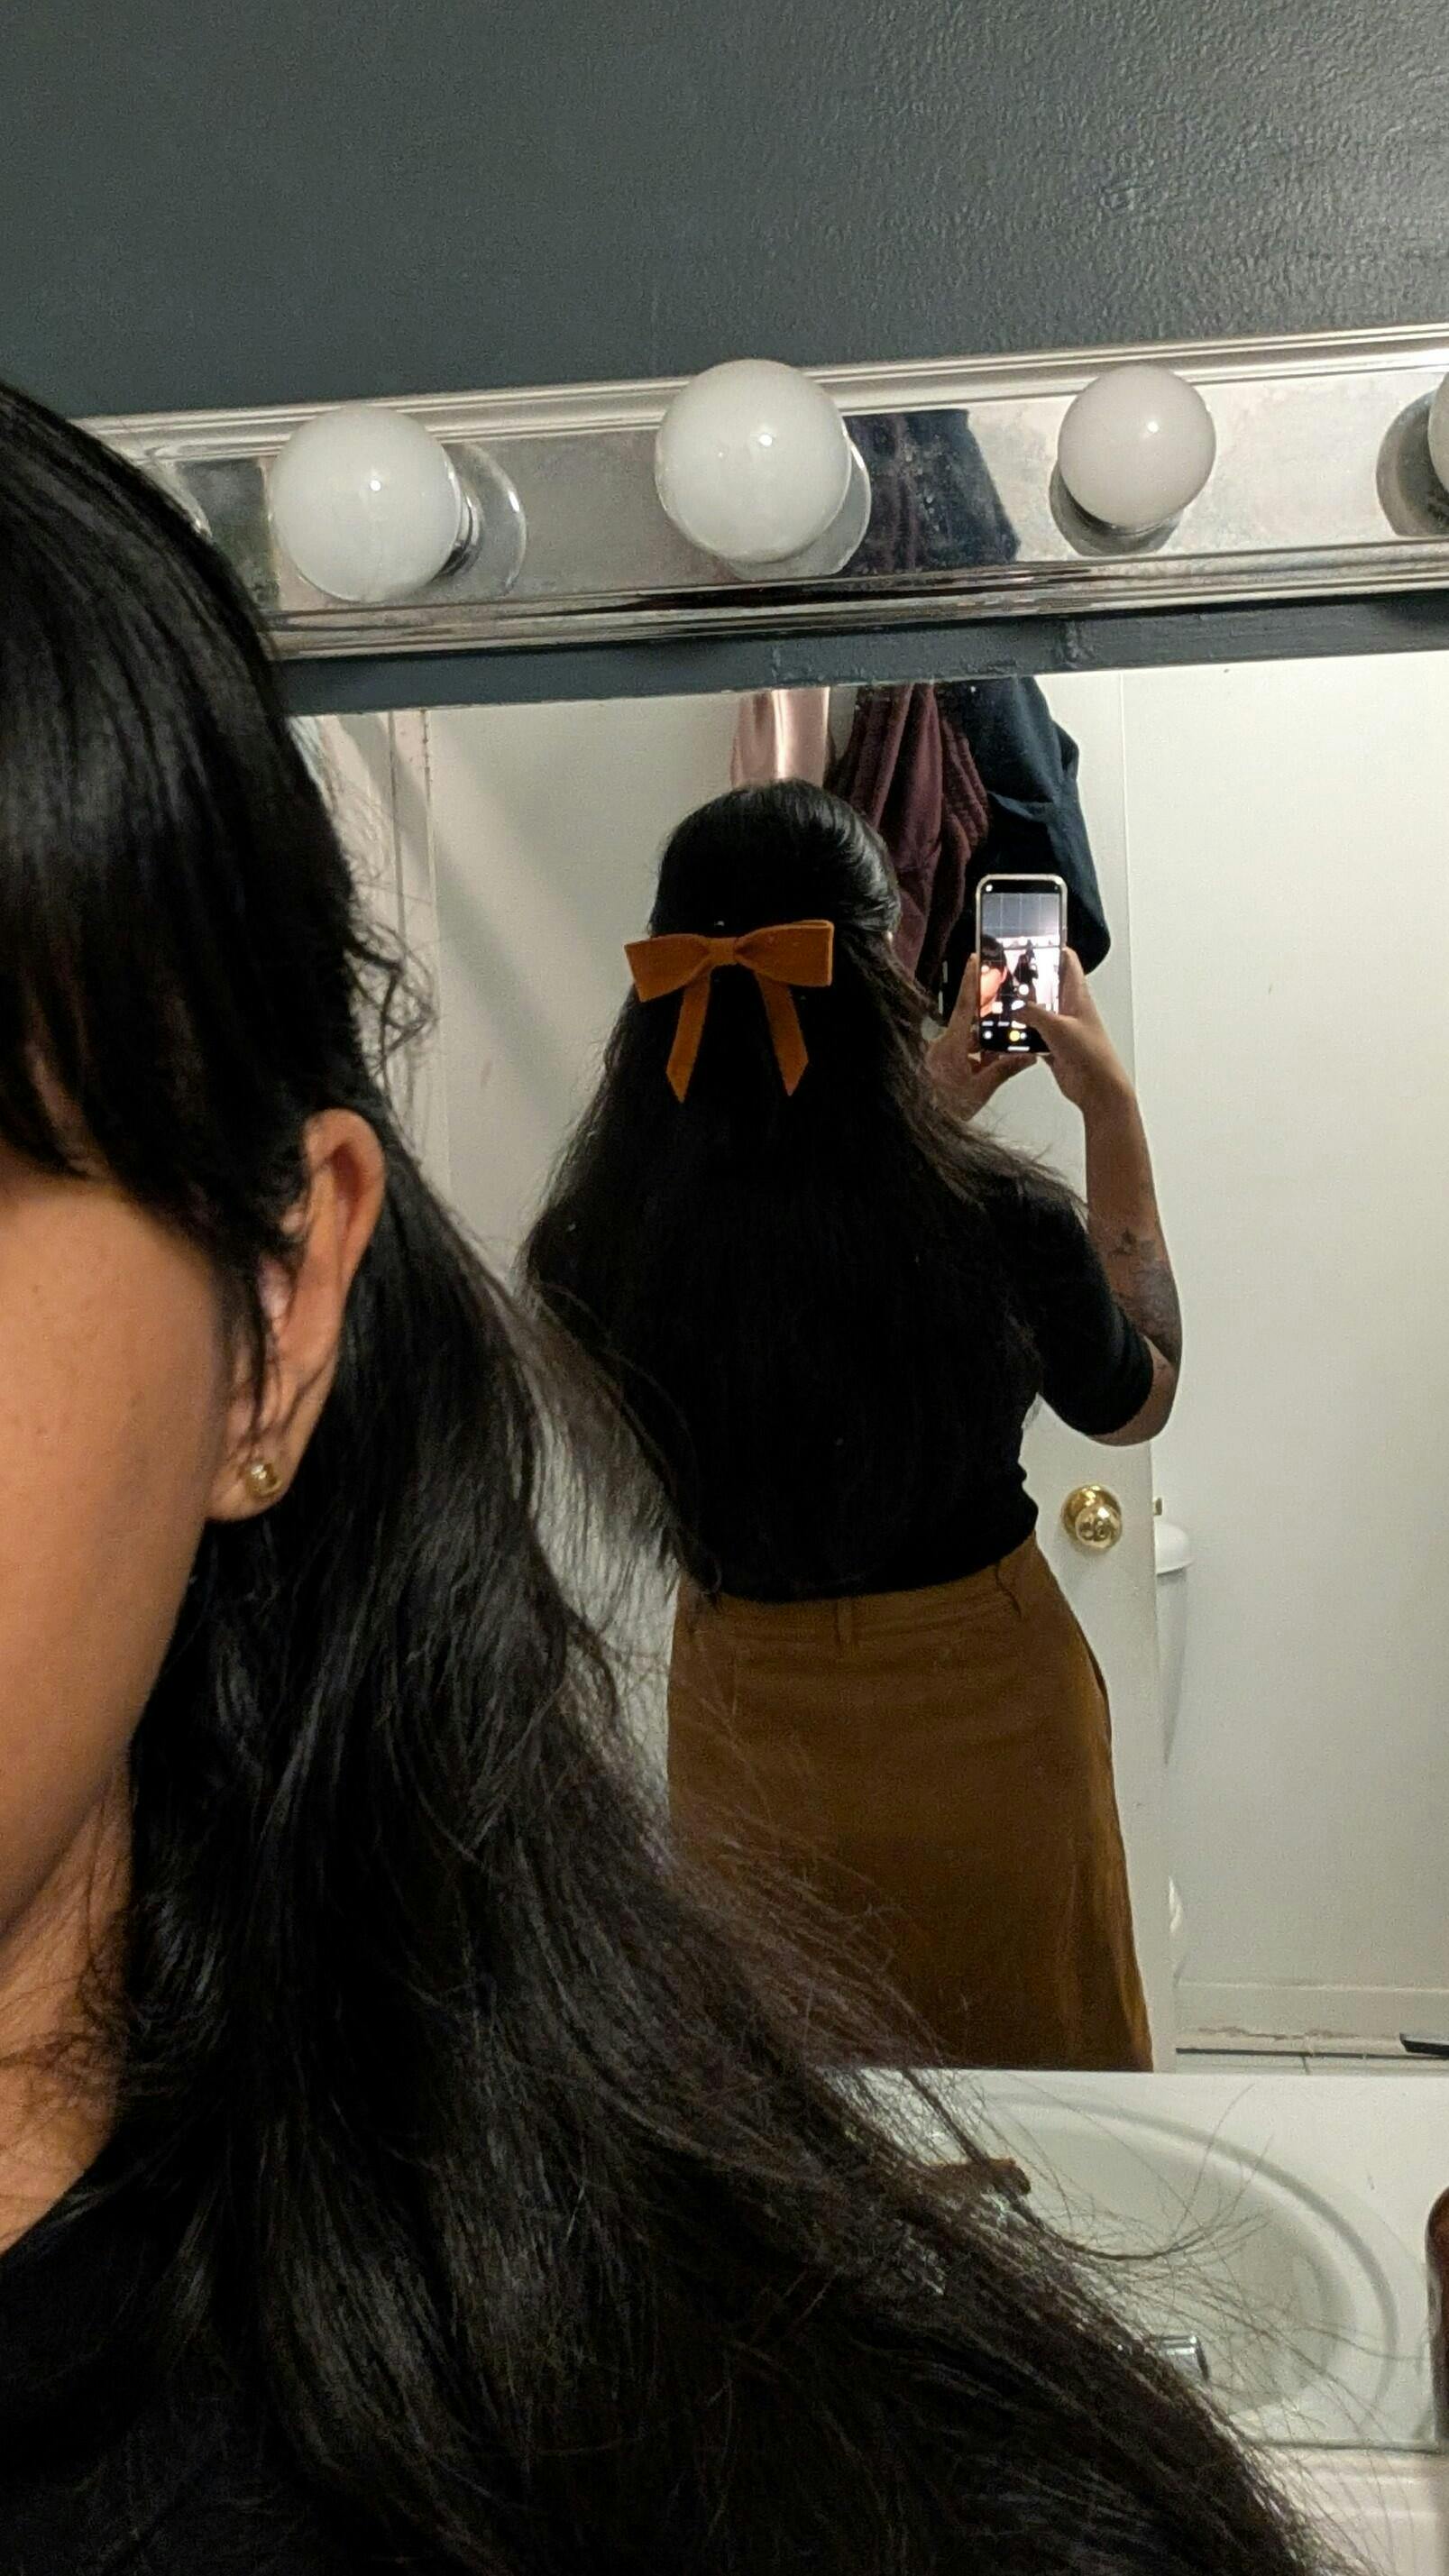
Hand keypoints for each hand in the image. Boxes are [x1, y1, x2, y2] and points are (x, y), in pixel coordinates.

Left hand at [926, 956, 1035, 1119]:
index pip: (964, 1006)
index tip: (975, 959)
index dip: (971, 981)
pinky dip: (976, 1056)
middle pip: (970, 1024)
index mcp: (950, 1046)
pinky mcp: (937, 1064)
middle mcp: (941, 1045)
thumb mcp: (981, 1089)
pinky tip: (989, 1067)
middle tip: (1007, 1008)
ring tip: (1005, 1052)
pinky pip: (961, 1053)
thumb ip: (1004, 1069)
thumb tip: (1028, 1056)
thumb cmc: (946, 1111)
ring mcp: (937, 1054)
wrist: (922, 1128)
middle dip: (990, 1021)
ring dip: (985, 1045)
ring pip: (967, 1040)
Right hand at [1020, 951, 1133, 1115]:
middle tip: (1006, 973)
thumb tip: (1015, 1005)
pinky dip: (1020, 1034)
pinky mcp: (1052, 1046)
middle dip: (1027, 979)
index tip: (1033, 939)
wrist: (1097, 1088)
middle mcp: (1068, 1008)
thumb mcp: (1058, 1027)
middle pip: (1046, 985)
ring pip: (1036, 1010)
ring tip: (1000, 1003)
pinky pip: (1032, 1035)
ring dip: (1021, 1009)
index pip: (1066, 961)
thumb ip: (1033, 1013)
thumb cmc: (1092, 1055)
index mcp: (1076, 995)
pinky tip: (1006, 1034)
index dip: (1052, 947)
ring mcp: (1060, 1027)